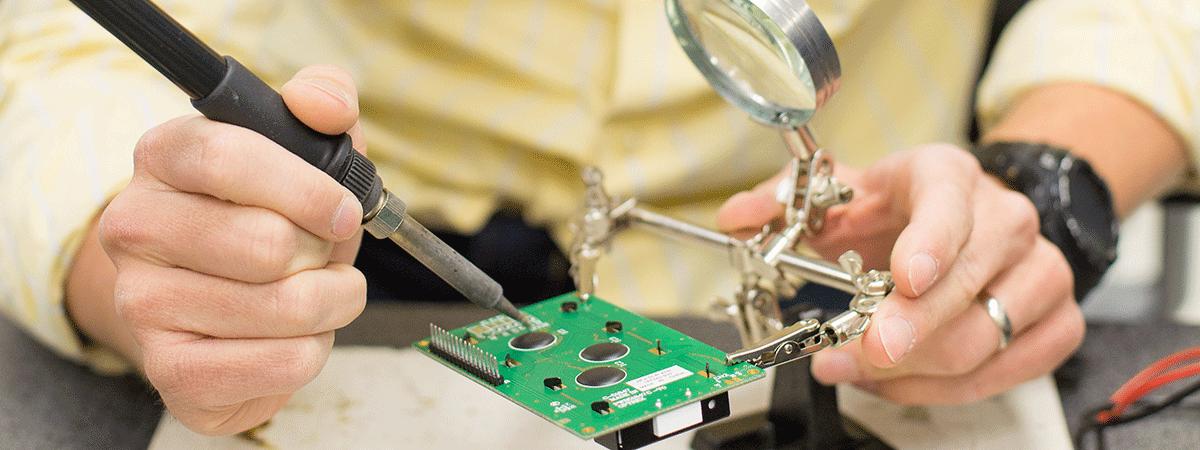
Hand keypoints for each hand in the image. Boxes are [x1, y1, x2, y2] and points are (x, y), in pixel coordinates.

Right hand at [97, 65, 367, 433]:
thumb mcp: (302, 146)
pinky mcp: (171, 371)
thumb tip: (326, 108)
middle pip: (264, 243)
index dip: (304, 189)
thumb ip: (324, 100)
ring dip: (331, 302)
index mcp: (163, 158)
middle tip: (323, 253)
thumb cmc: (270, 216)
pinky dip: (313, 350)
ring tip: (317, 292)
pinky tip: (294, 336)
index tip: (344, 211)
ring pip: (283, 307)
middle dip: (324, 253)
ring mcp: (142, 304)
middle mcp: (133, 228)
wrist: (220, 306)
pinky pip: (282, 363)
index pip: (223, 157)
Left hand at [717, 143, 1084, 403]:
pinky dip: (947, 386)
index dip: (929, 245)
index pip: (949, 206)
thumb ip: (788, 202)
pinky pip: (1009, 369)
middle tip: (860, 353)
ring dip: (915, 368)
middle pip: (966, 284)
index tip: (905, 279)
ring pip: (985, 337)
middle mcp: (1005, 219)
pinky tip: (902, 380)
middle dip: (907, 330)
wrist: (977, 214)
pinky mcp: (1056, 318)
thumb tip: (738, 216)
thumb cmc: (908, 207)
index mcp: (949, 177)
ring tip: (859, 368)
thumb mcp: (848, 191)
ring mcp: (1039, 270)